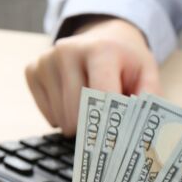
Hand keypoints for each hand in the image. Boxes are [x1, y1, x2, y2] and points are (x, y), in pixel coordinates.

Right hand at [25, 17, 161, 135]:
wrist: (104, 36)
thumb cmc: (126, 62)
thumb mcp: (147, 74)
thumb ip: (148, 100)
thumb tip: (144, 133)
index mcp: (101, 50)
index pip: (100, 97)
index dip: (109, 125)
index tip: (116, 145)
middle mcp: (68, 50)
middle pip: (77, 113)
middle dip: (94, 129)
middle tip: (108, 129)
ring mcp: (46, 60)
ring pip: (61, 119)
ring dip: (79, 125)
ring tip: (93, 108)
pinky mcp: (32, 70)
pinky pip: (47, 115)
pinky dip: (62, 120)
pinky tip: (75, 105)